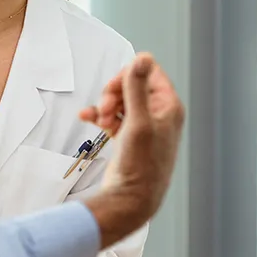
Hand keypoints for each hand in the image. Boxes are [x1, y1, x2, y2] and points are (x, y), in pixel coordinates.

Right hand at [80, 53, 184, 247]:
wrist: (131, 198)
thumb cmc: (141, 164)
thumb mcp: (138, 122)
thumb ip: (137, 88)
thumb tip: (142, 57)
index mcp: (168, 106)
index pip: (148, 72)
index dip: (127, 76)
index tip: (113, 90)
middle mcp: (159, 113)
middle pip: (131, 85)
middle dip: (112, 94)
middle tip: (105, 109)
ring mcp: (144, 125)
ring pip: (120, 100)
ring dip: (105, 106)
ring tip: (100, 121)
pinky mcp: (130, 136)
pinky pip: (113, 116)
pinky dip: (100, 116)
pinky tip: (88, 119)